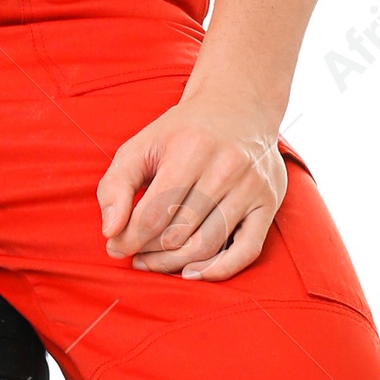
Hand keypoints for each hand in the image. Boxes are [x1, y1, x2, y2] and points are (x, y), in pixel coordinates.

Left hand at [97, 73, 286, 281]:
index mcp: (191, 148)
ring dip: (173, 264)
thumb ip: (115, 186)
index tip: (114, 246)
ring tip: (153, 261)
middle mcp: (226, 167)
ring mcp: (252, 186)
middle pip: (179, 233)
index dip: (128, 239)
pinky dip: (218, 270)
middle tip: (133, 254)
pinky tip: (191, 273)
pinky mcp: (268, 202)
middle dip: (148, 251)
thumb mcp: (140, 146)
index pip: (153, 214)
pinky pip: (246, 251)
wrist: (238, 106)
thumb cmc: (181, 132)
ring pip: (207, 246)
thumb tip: (110, 232)